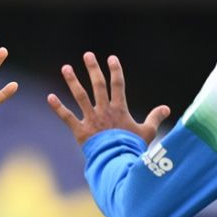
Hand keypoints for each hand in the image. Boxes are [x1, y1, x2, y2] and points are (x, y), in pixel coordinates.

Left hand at [48, 52, 170, 145]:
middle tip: (88, 55)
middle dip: (93, 69)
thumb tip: (167, 108)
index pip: (118, 85)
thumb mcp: (148, 132)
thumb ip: (155, 118)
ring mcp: (91, 119)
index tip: (111, 58)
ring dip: (72, 81)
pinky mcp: (80, 131)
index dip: (115, 70)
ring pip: (80, 96)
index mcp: (120, 109)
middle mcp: (104, 110)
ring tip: (65, 68)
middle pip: (98, 85)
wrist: (118, 162)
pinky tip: (50, 97)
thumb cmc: (133, 148)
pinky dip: (58, 108)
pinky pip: (67, 117)